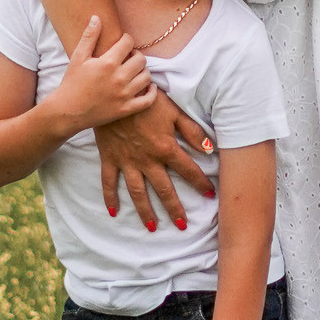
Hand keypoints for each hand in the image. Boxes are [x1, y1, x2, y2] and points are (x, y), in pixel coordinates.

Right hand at [53, 15, 158, 134]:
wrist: (67, 111)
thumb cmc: (71, 82)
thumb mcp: (78, 57)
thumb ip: (89, 37)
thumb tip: (97, 17)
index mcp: (108, 63)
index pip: (128, 43)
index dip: (127, 40)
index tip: (123, 43)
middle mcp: (119, 78)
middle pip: (141, 59)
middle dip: (136, 55)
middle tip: (129, 57)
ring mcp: (124, 95)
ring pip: (146, 77)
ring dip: (143, 71)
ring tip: (134, 71)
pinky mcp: (126, 109)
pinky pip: (148, 100)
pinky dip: (152, 93)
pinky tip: (148, 87)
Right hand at [95, 92, 216, 230]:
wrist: (115, 92)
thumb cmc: (148, 99)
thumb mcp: (174, 111)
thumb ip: (192, 131)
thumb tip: (209, 149)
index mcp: (166, 148)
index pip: (188, 171)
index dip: (201, 184)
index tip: (211, 196)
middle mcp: (147, 160)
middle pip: (164, 190)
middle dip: (174, 209)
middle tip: (182, 226)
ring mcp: (127, 162)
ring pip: (138, 192)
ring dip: (145, 211)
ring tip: (152, 228)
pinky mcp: (110, 158)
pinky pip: (109, 182)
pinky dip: (109, 197)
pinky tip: (113, 212)